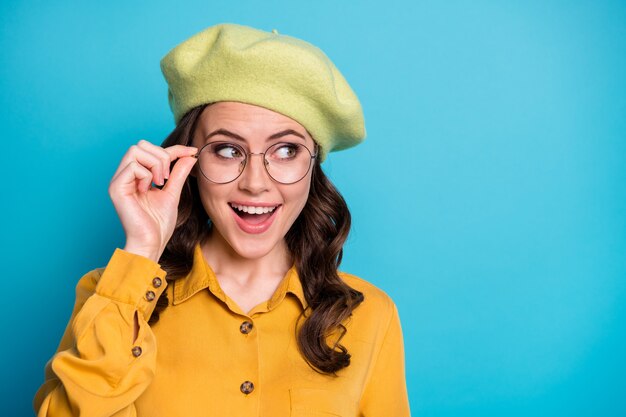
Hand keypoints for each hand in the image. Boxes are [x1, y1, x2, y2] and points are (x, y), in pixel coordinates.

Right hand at [108, 139, 197, 261]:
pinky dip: (146, 175)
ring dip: (155, 164)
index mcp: (136, 176)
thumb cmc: (159, 224)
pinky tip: (148, 189)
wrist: (151, 243)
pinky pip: (132, 166)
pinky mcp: (116, 188)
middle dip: (161, 156)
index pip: (153, 150)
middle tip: (168, 178)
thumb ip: (179, 173)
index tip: (193, 151)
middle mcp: (125, 175)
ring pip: (136, 150)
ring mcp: (119, 180)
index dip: (175, 148)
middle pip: (141, 144)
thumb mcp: (173, 193)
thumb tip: (190, 155)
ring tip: (160, 183)